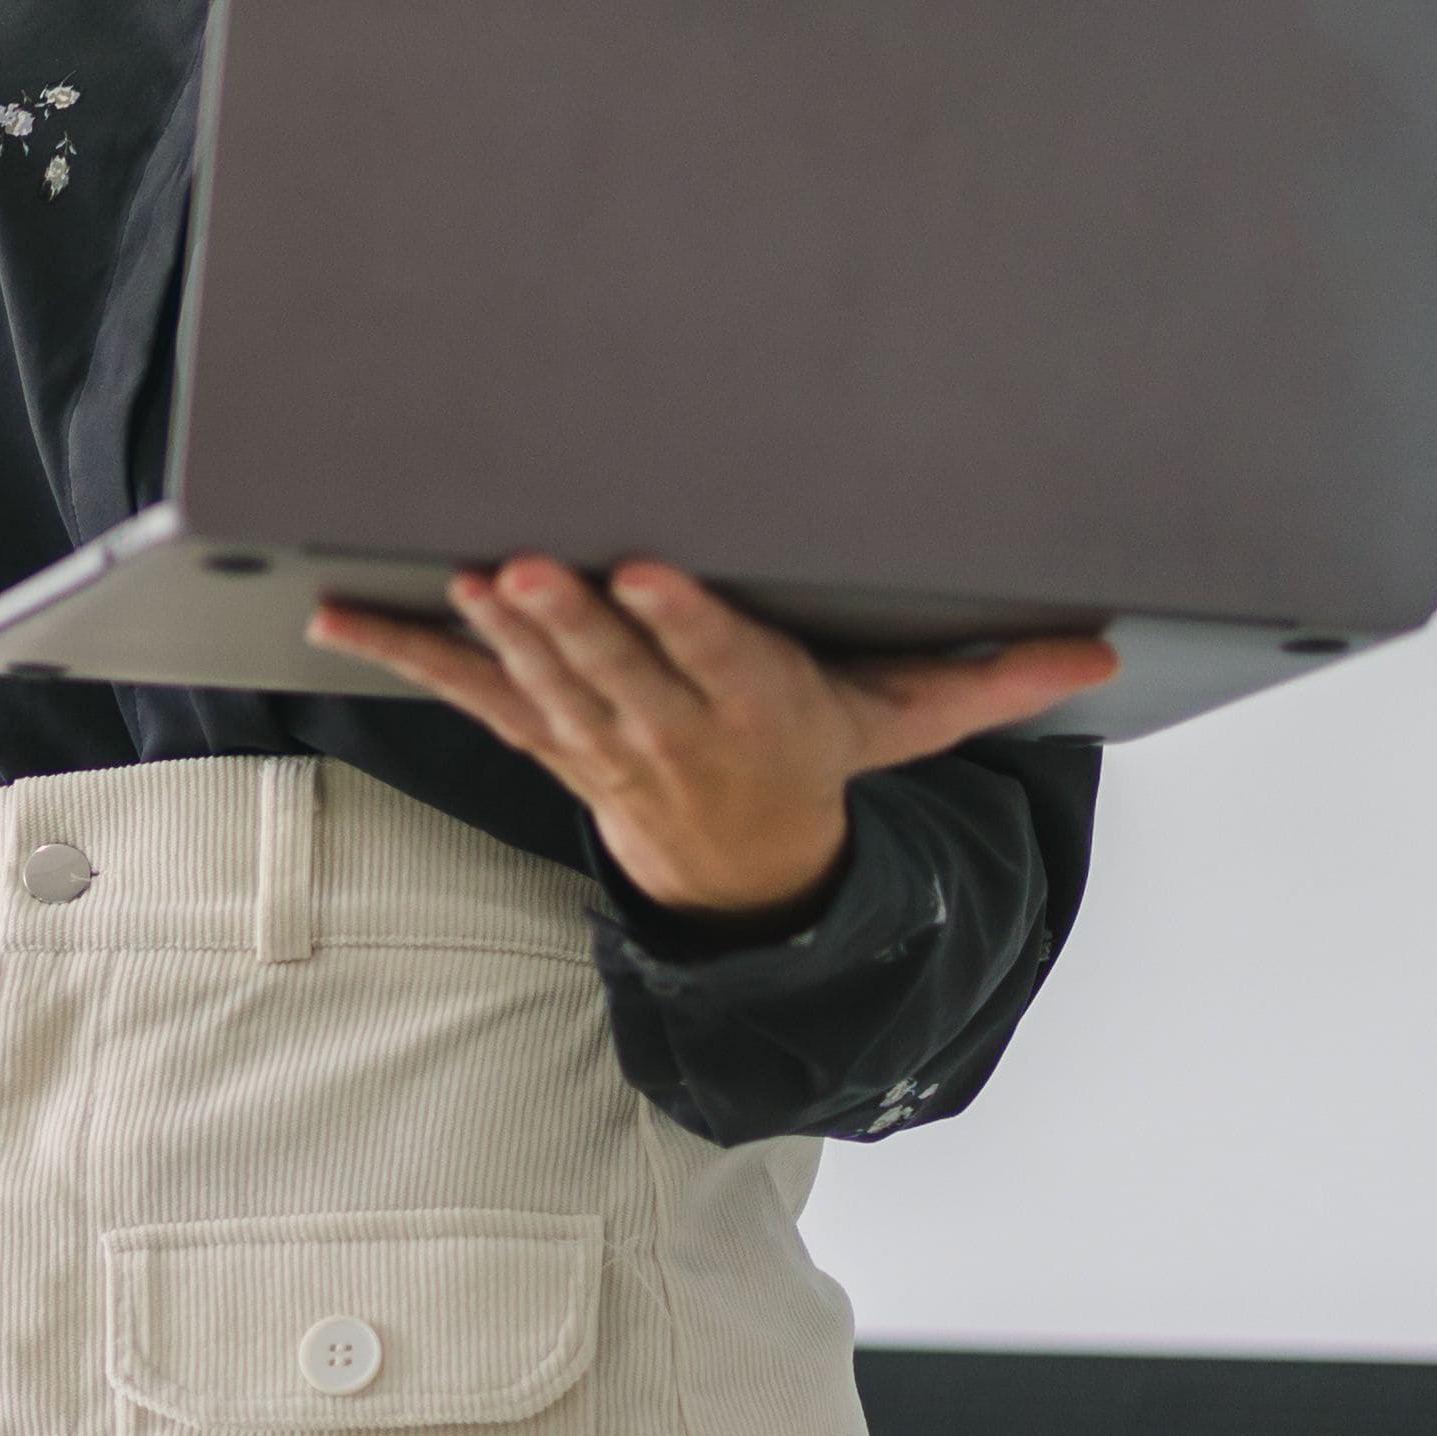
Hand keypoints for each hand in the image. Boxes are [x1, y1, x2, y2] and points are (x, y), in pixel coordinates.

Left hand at [303, 556, 1117, 920]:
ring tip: (466, 580)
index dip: (684, 623)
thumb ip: (991, 679)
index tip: (653, 575)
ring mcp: (594, 739)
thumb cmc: (815, 759)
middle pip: (617, 674)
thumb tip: (1098, 649)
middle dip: (574, 623)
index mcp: (760, 712)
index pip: (721, 663)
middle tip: (535, 568)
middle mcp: (670, 730)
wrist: (738, 867)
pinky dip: (399, 653)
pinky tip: (337, 615)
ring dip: (496, 635)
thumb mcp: (906, 725)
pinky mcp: (537, 734)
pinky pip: (462, 693)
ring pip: (539, 684)